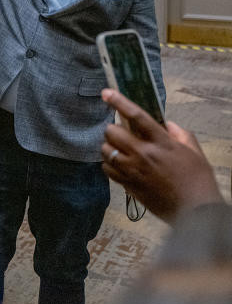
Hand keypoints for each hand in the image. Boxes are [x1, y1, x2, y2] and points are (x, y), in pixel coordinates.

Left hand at [101, 89, 222, 223]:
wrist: (196, 211)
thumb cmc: (198, 180)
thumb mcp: (194, 153)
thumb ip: (180, 135)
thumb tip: (167, 124)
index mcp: (161, 142)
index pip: (136, 116)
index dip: (119, 102)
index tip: (106, 93)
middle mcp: (143, 154)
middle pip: (112, 132)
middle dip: (113, 130)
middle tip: (121, 134)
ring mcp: (133, 170)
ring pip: (105, 150)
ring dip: (109, 147)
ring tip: (119, 150)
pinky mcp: (127, 184)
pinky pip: (107, 169)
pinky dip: (109, 164)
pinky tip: (119, 165)